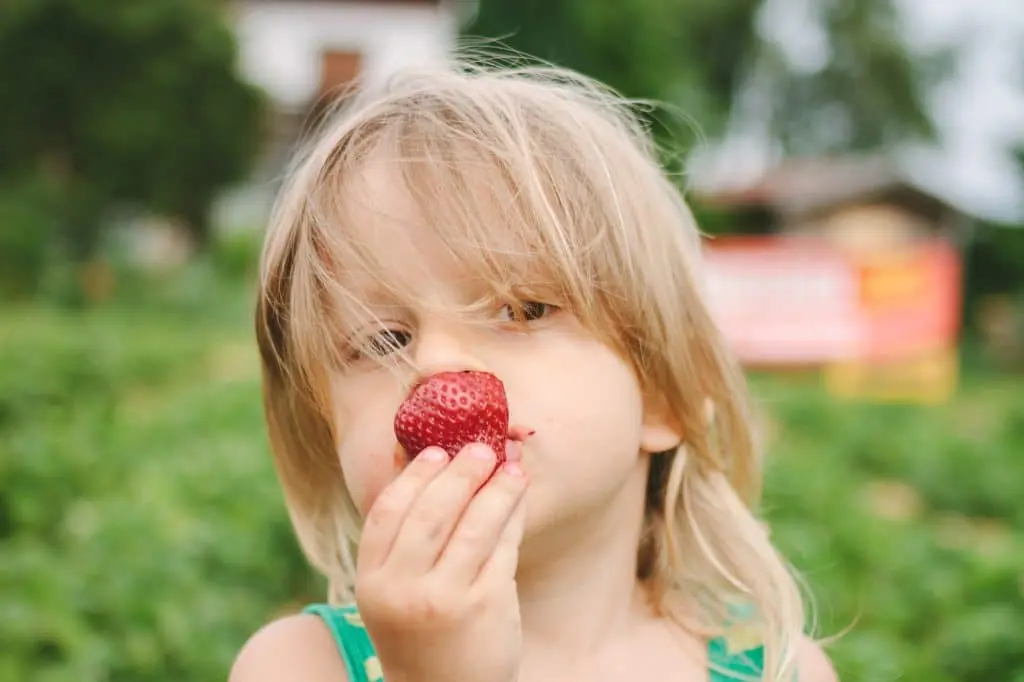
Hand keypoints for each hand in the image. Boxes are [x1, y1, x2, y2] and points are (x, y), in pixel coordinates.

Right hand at [355, 443, 527, 681]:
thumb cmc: (418, 631)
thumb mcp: (392, 591)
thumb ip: (402, 537)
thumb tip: (418, 460)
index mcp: (371, 582)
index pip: (387, 512)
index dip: (413, 476)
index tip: (435, 451)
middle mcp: (404, 590)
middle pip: (432, 513)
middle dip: (460, 473)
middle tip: (481, 448)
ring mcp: (447, 599)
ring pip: (475, 525)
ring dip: (497, 487)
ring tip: (512, 466)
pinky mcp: (487, 606)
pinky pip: (504, 547)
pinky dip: (513, 516)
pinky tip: (519, 498)